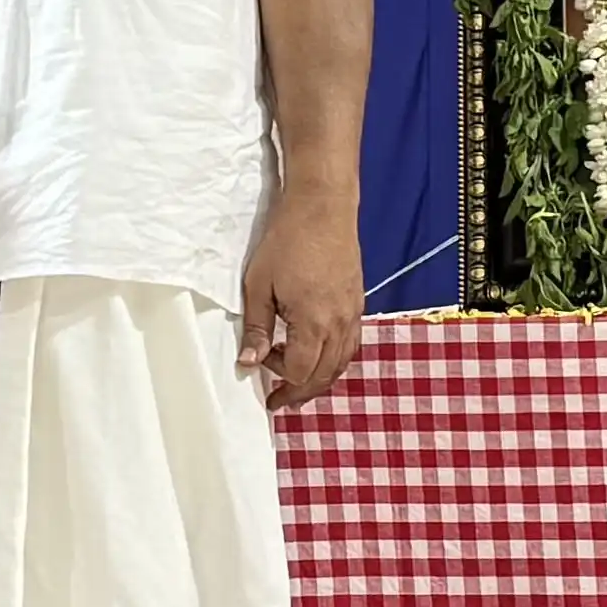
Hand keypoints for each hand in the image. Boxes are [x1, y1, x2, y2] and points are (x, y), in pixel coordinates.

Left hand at [236, 189, 362, 410]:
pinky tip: (319, 356)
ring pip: (341, 364)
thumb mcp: (259, 284)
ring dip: (319, 379)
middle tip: (279, 399)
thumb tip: (248, 362)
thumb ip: (256, 327)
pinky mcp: (358, 303)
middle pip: (323, 375)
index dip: (277, 377)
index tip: (259, 364)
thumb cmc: (287, 240)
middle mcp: (339, 324)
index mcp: (313, 323)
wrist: (323, 206)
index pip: (298, 371)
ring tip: (298, 385)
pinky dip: (335, 359)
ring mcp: (353, 314)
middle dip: (300, 391)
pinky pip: (351, 345)